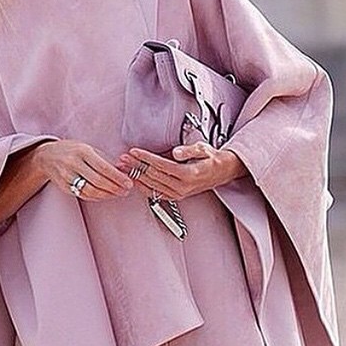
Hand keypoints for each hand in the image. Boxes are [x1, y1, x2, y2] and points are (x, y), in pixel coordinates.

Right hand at [34, 140, 133, 200]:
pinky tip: (106, 195)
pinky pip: (83, 194)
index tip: (129, 183)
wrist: (47, 156)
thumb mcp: (88, 148)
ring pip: (90, 191)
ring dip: (107, 195)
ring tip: (118, 194)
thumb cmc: (72, 151)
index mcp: (82, 151)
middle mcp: (73, 163)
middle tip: (126, 190)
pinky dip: (97, 197)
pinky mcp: (64, 186)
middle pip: (98, 181)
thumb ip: (104, 159)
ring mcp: (67, 176)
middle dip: (114, 188)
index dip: (118, 177)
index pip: (103, 167)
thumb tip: (124, 170)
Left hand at [115, 141, 246, 200]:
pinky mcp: (176, 196)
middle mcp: (182, 186)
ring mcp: (179, 193)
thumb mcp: (204, 148)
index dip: (145, 158)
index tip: (134, 151)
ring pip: (152, 185)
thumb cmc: (213, 159)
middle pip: (153, 175)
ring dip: (136, 176)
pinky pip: (155, 193)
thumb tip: (176, 152)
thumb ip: (189, 150)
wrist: (223, 172)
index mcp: (189, 174)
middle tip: (123, 158)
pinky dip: (143, 187)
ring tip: (124, 167)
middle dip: (136, 166)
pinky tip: (135, 180)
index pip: (161, 165)